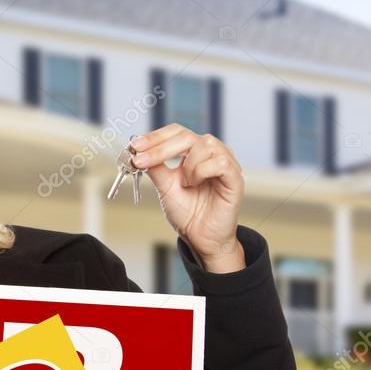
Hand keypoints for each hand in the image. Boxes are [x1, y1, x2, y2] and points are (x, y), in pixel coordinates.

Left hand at [131, 124, 245, 273]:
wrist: (200, 237)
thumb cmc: (187, 212)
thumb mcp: (164, 186)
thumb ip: (155, 167)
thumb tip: (138, 150)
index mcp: (194, 152)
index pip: (176, 132)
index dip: (155, 137)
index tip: (135, 146)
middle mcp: (211, 153)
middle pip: (187, 135)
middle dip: (161, 147)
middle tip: (142, 160)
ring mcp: (225, 163)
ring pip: (206, 144)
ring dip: (188, 164)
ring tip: (184, 183)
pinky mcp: (235, 177)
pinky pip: (221, 162)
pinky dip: (202, 171)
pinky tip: (195, 184)